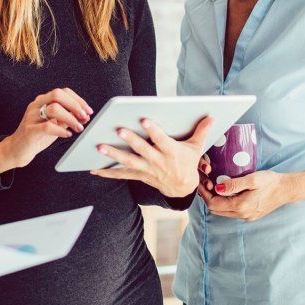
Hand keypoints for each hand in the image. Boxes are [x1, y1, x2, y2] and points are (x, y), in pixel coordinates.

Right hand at [0, 88, 92, 171]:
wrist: (17, 150)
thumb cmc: (37, 136)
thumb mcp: (55, 124)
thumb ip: (67, 118)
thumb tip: (85, 115)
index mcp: (42, 101)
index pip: (62, 91)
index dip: (78, 99)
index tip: (88, 110)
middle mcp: (36, 105)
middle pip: (57, 94)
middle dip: (75, 105)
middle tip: (84, 117)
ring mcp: (31, 116)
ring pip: (54, 109)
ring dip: (70, 118)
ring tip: (78, 128)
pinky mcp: (29, 130)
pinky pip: (47, 126)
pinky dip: (61, 130)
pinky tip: (67, 134)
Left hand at [90, 116, 213, 196]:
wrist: (182, 188)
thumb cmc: (187, 162)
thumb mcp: (196, 147)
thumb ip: (202, 131)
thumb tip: (211, 116)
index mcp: (171, 152)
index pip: (162, 140)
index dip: (153, 131)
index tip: (144, 120)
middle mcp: (158, 162)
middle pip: (142, 150)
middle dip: (130, 140)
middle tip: (118, 130)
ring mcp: (147, 170)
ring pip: (129, 162)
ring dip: (113, 155)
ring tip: (100, 147)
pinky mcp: (139, 176)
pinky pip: (121, 175)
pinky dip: (107, 173)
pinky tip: (94, 169)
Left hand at [196, 169, 294, 220]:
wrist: (286, 190)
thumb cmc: (270, 182)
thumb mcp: (252, 179)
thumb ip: (234, 184)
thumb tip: (217, 188)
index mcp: (241, 206)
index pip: (213, 204)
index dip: (205, 194)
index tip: (202, 182)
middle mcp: (242, 215)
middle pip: (216, 210)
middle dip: (208, 197)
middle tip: (206, 183)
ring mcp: (247, 217)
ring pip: (223, 212)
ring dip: (216, 201)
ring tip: (213, 186)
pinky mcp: (251, 215)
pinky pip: (231, 212)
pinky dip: (225, 203)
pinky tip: (226, 192)